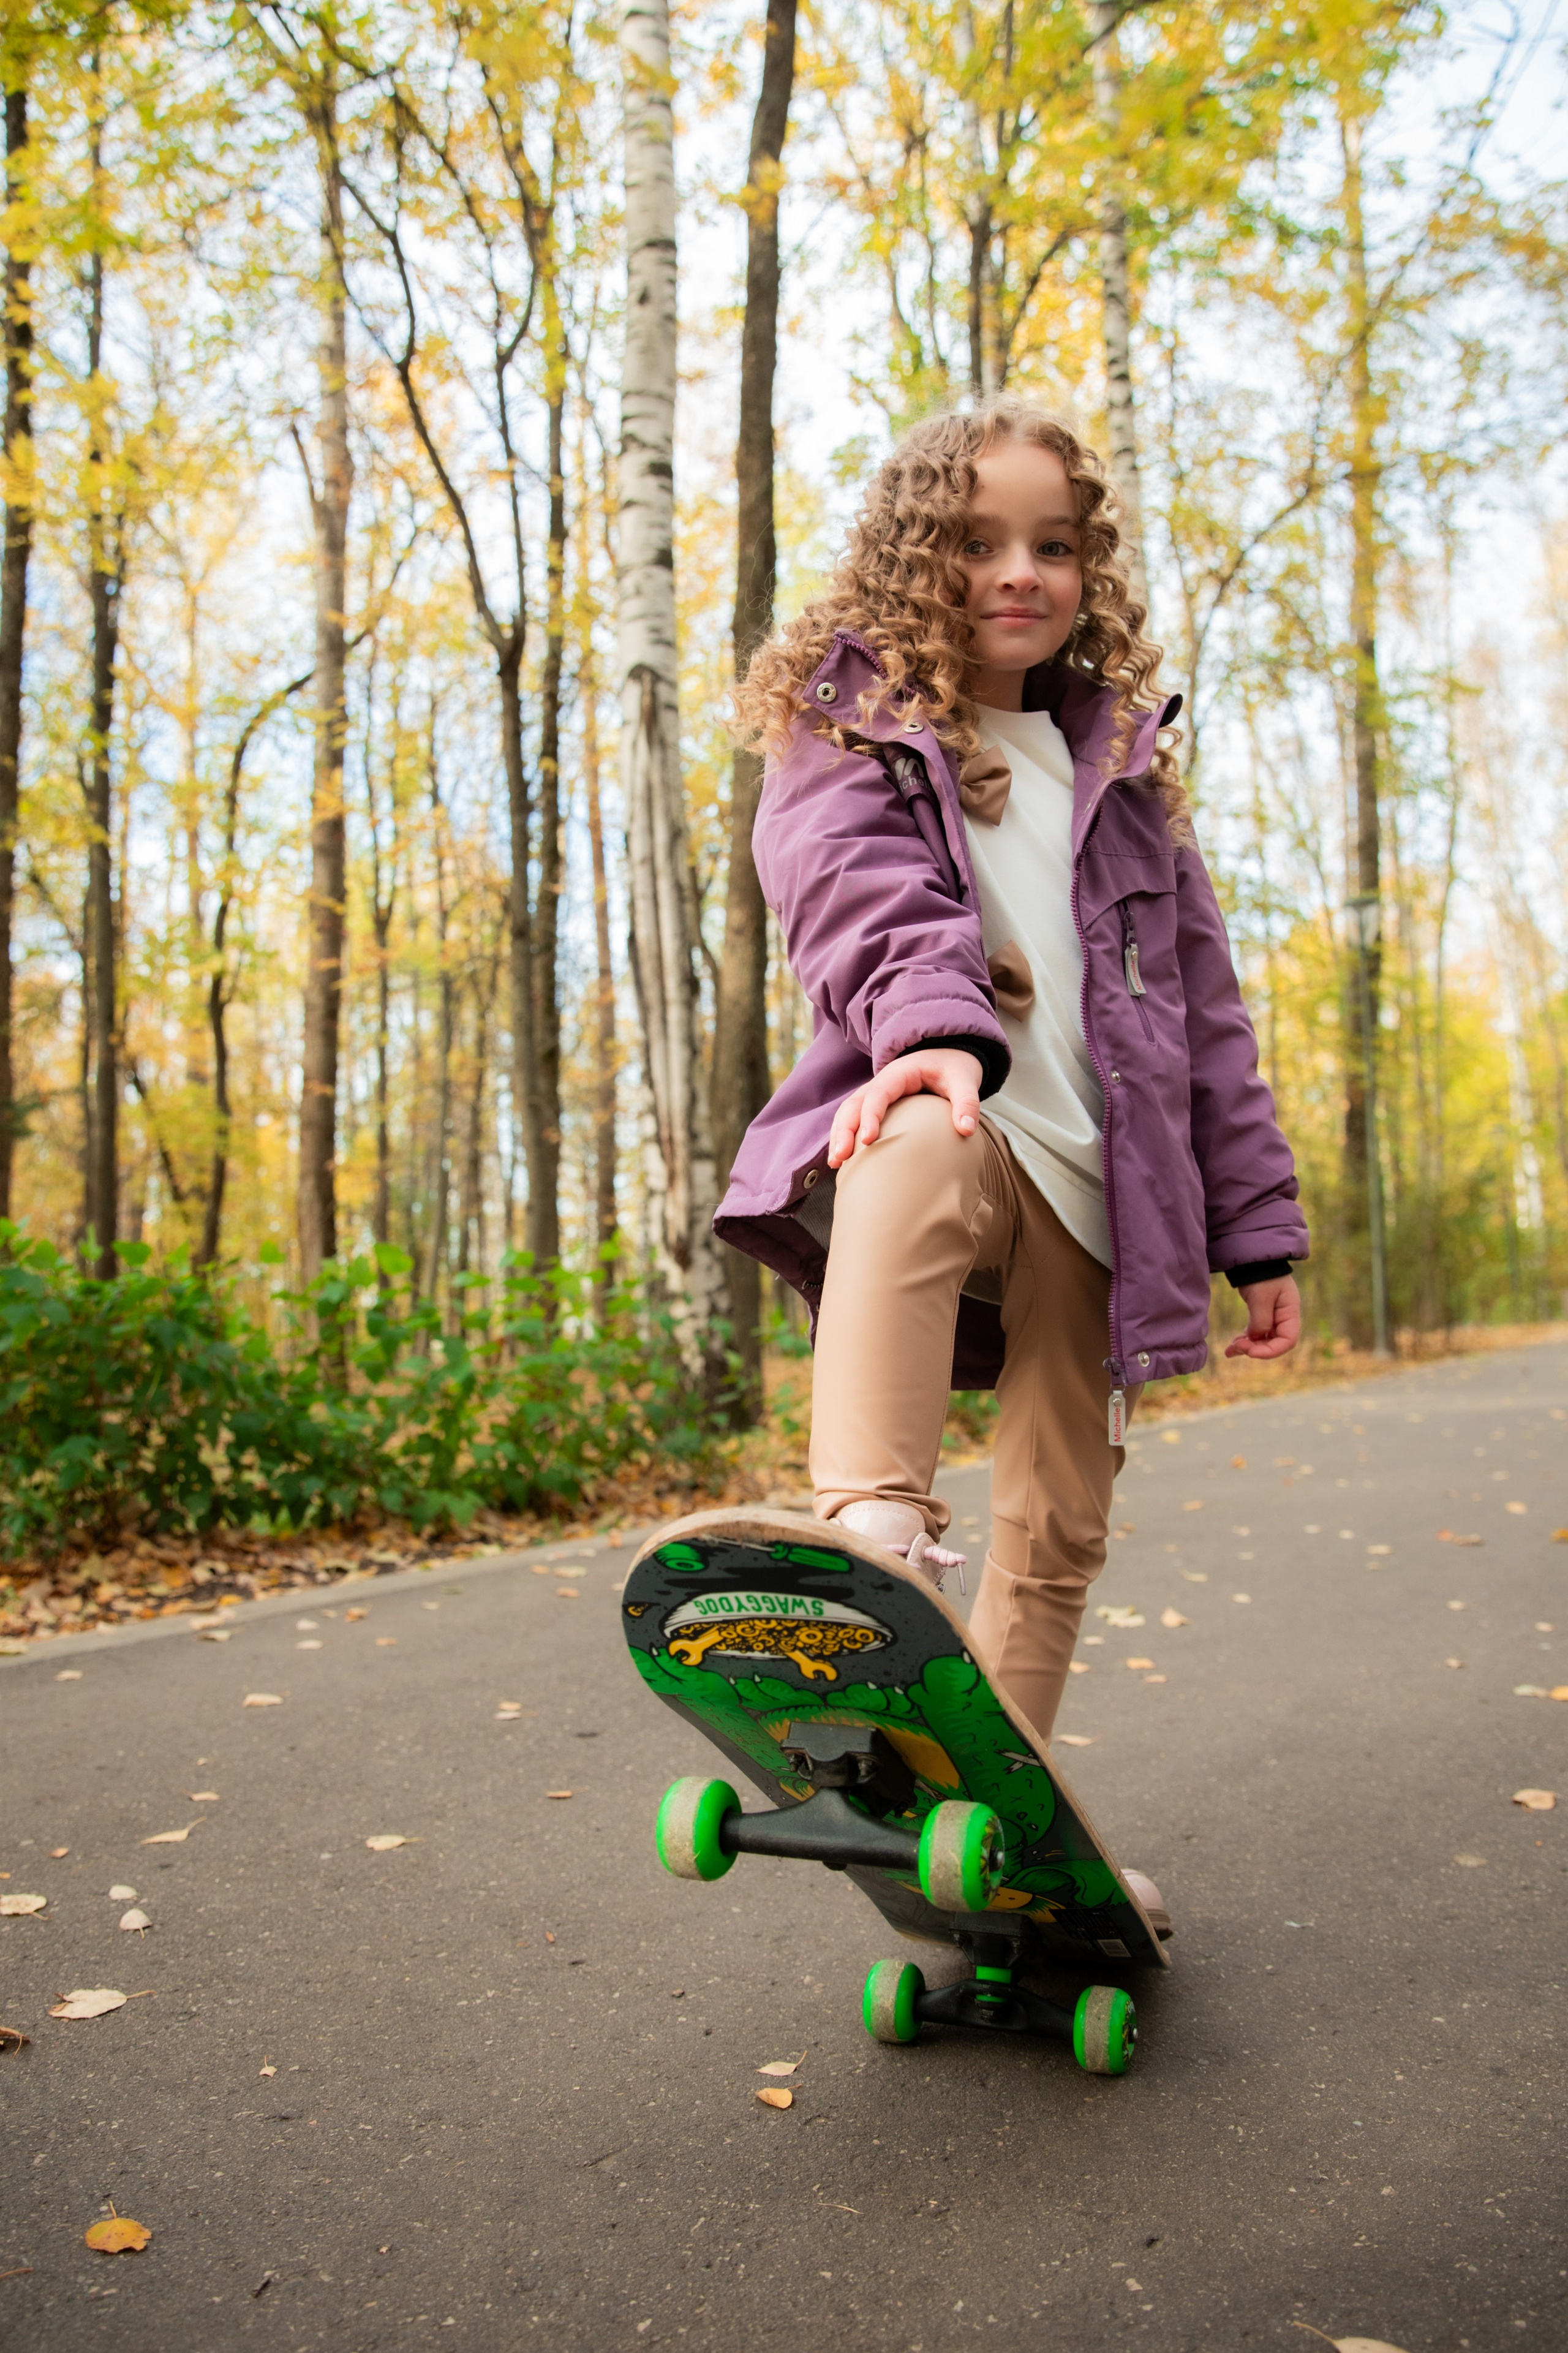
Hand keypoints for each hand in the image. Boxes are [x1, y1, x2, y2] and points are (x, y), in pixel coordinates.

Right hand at [827, 1047, 983, 1168]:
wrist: (949, 1056)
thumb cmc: (954, 1068)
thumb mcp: (965, 1080)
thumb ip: (967, 1102)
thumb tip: (966, 1130)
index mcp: (899, 1073)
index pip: (878, 1094)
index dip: (870, 1116)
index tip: (869, 1140)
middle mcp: (881, 1083)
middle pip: (854, 1104)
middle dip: (844, 1130)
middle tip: (841, 1157)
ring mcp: (875, 1094)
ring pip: (848, 1112)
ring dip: (839, 1135)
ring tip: (836, 1163)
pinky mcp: (876, 1106)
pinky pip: (854, 1119)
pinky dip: (845, 1136)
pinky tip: (843, 1160)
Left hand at [1224, 1274, 1300, 1360]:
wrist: (1252, 1260)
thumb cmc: (1261, 1276)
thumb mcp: (1261, 1297)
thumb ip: (1261, 1321)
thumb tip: (1256, 1339)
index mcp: (1290, 1312)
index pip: (1288, 1340)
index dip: (1271, 1351)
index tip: (1251, 1353)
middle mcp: (1284, 1318)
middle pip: (1275, 1343)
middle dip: (1256, 1349)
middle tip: (1237, 1347)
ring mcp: (1273, 1318)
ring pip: (1263, 1341)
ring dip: (1247, 1347)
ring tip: (1230, 1351)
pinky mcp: (1262, 1316)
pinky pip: (1255, 1333)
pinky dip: (1245, 1340)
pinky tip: (1232, 1346)